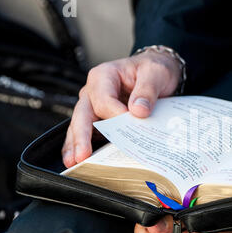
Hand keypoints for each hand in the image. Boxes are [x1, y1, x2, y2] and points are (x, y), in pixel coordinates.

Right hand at [62, 50, 181, 167]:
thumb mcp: (155, 73)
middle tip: (82, 155)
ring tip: (74, 162)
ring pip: (80, 125)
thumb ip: (147, 91)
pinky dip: (81, 145)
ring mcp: (94, 105)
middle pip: (83, 114)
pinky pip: (87, 131)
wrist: (157, 72)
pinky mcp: (99, 118)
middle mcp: (94, 90)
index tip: (129, 123)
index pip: (104, 100)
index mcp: (104, 75)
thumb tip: (138, 111)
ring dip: (77, 144)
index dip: (115, 115)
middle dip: (81, 136)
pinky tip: (77, 159)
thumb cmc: (153, 69)